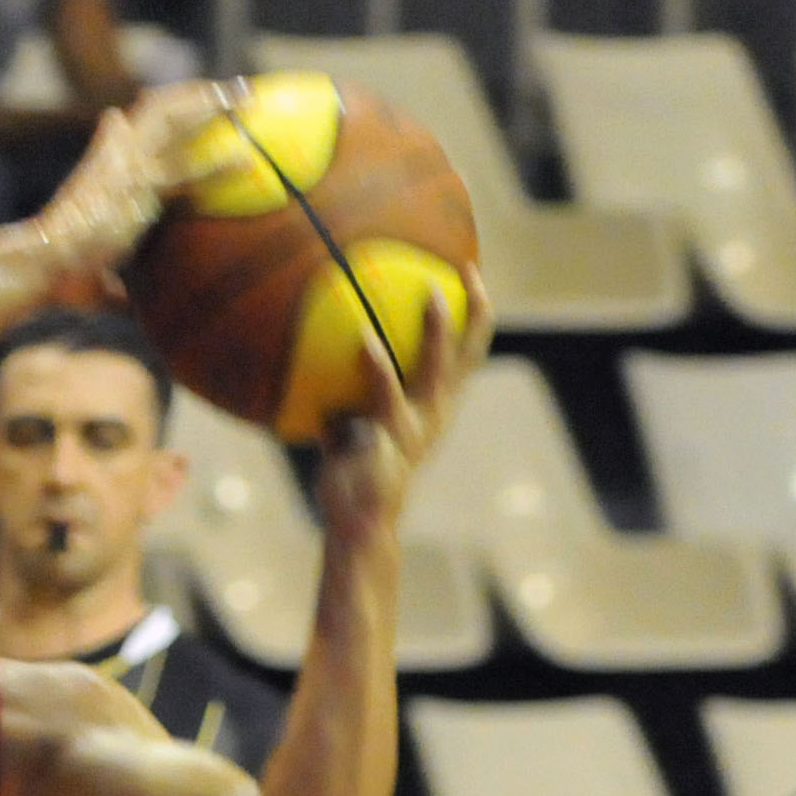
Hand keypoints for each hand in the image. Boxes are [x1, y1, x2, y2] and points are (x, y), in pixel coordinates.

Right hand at [29, 79, 224, 291]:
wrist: (44, 260)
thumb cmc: (62, 275)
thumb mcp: (92, 267)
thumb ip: (116, 280)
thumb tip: (130, 306)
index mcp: (103, 164)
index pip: (129, 125)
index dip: (151, 107)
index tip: (165, 98)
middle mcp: (116, 155)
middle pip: (159, 108)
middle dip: (194, 94)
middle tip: (229, 89)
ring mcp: (128, 165)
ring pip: (175, 119)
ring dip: (212, 104)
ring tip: (245, 96)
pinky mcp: (141, 186)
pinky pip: (189, 170)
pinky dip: (219, 164)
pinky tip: (246, 160)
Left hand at [312, 269, 487, 553]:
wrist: (359, 524)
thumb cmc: (356, 472)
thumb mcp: (355, 425)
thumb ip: (347, 391)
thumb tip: (321, 352)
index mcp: (435, 407)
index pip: (465, 354)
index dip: (473, 314)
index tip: (469, 271)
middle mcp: (434, 414)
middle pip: (465, 355)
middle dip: (471, 312)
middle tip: (465, 272)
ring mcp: (416, 429)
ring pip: (435, 370)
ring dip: (437, 332)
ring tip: (431, 294)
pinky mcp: (391, 442)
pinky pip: (386, 396)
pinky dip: (378, 366)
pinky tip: (364, 337)